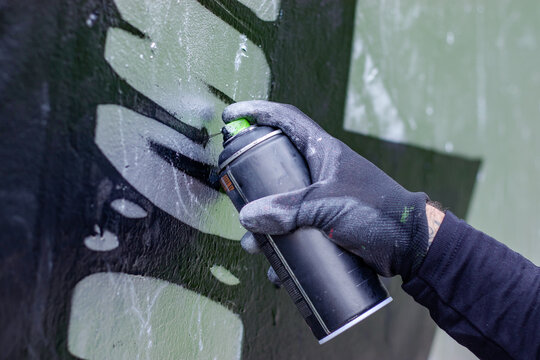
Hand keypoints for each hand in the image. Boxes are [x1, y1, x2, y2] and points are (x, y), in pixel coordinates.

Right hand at [223, 100, 429, 279]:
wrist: (410, 246)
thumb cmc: (376, 212)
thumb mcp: (329, 204)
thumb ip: (288, 209)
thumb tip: (247, 218)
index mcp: (322, 152)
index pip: (286, 119)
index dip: (257, 112)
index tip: (231, 116)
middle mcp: (319, 172)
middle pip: (274, 167)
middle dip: (251, 184)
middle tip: (235, 197)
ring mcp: (321, 199)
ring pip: (280, 206)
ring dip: (263, 227)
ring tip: (253, 247)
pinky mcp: (324, 225)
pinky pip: (294, 232)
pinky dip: (282, 249)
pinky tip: (275, 269)